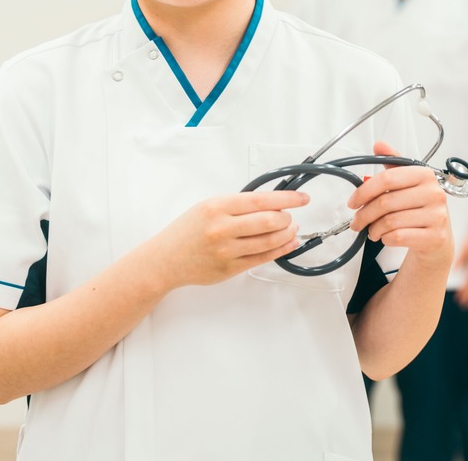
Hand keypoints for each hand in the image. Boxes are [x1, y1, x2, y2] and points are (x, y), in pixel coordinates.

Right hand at [151, 191, 304, 289]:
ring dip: (287, 234)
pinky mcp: (230, 268)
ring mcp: (227, 250)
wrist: (165, 259)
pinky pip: (263, 258)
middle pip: (270, 221)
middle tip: (290, 216)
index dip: (287, 199)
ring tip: (291, 229)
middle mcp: (222, 228)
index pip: (261, 200)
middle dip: (287, 218)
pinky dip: (280, 250)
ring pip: (270, 241)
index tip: (302, 198)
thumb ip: (238, 204)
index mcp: (217, 207)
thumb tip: (272, 201)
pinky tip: (288, 244)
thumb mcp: (208, 206)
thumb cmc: (187, 230)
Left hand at [347, 141, 452, 266]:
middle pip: (385, 202)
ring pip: (390, 222)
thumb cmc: (420, 208)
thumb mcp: (408, 183)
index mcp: (425, 175)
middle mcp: (434, 193)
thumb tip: (379, 145)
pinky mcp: (435, 236)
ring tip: (373, 230)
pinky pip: (398, 237)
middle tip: (357, 222)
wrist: (438, 238)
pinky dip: (386, 239)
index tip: (353, 202)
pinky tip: (386, 237)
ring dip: (374, 229)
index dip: (364, 191)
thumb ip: (393, 163)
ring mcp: (437, 215)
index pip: (387, 179)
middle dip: (364, 214)